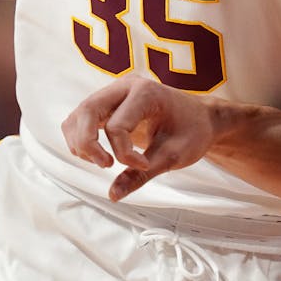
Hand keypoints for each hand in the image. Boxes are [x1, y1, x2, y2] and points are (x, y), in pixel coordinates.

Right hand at [60, 75, 216, 200]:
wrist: (200, 118)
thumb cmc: (192, 131)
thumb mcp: (173, 155)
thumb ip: (141, 175)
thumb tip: (113, 194)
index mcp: (145, 92)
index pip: (117, 126)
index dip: (125, 154)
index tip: (145, 166)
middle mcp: (125, 86)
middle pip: (87, 110)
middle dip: (88, 143)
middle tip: (105, 165)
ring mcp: (114, 92)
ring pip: (79, 114)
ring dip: (82, 141)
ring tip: (105, 161)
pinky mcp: (108, 103)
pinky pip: (81, 117)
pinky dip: (82, 137)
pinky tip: (99, 154)